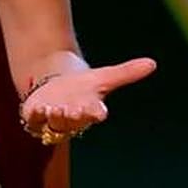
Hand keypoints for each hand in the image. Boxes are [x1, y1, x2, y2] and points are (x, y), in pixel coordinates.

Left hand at [19, 57, 155, 142]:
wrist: (54, 84)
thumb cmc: (82, 85)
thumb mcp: (103, 77)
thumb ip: (126, 73)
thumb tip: (153, 63)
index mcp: (90, 109)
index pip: (95, 113)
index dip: (96, 113)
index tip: (98, 111)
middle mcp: (73, 117)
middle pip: (75, 121)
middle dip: (74, 117)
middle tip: (73, 110)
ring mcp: (53, 119)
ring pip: (55, 124)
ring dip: (54, 118)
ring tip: (53, 109)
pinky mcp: (35, 118)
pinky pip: (35, 121)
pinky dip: (36, 116)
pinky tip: (37, 108)